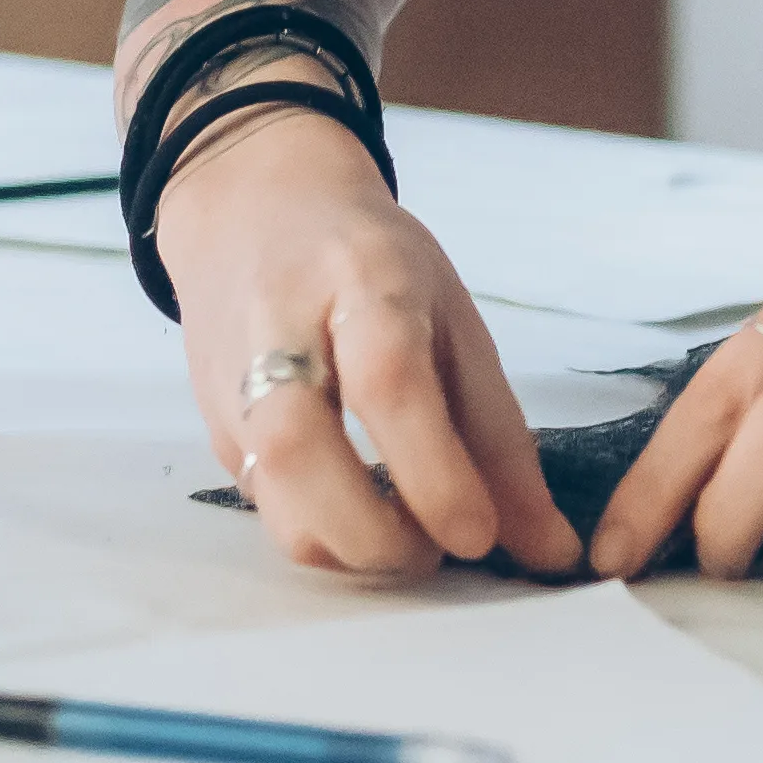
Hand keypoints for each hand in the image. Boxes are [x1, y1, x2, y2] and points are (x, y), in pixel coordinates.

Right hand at [156, 108, 581, 578]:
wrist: (252, 210)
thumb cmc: (371, 264)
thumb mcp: (452, 319)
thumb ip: (499, 438)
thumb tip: (550, 551)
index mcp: (363, 278)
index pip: (388, 379)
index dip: (434, 471)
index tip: (478, 536)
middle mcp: (280, 324)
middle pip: (299, 446)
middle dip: (374, 533)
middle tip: (436, 551)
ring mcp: (231, 377)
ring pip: (266, 489)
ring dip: (343, 546)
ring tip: (404, 543)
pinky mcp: (212, 422)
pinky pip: (261, 501)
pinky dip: (318, 532)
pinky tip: (360, 520)